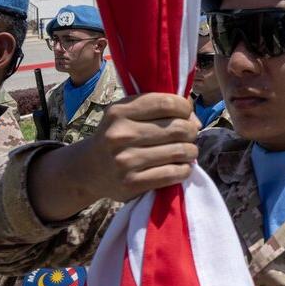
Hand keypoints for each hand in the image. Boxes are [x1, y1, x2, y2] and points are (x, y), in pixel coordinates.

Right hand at [30, 94, 198, 220]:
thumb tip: (195, 121)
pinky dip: (185, 170)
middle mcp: (120, 134)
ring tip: (186, 152)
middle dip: (191, 132)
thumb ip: (159, 109)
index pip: (167, 103)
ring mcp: (125, 160)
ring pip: (180, 151)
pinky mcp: (132, 183)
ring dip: (191, 152)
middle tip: (188, 137)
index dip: (185, 108)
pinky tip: (180, 167)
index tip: (186, 115)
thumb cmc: (118, 136)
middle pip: (179, 128)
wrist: (89, 169)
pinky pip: (174, 173)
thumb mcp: (128, 114)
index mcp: (119, 111)